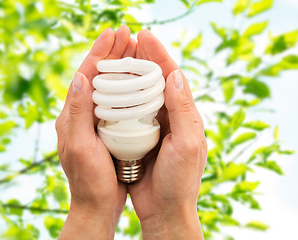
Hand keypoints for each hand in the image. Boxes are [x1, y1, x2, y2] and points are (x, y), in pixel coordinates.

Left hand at [55, 26, 136, 239]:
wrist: (95, 204)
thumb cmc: (88, 180)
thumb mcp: (80, 146)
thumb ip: (77, 112)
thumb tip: (79, 76)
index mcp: (72, 115)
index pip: (85, 75)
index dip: (99, 52)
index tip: (113, 33)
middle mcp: (81, 115)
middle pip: (96, 76)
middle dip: (111, 53)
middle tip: (127, 33)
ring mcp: (94, 122)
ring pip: (107, 86)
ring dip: (120, 66)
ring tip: (134, 49)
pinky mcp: (106, 130)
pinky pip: (115, 101)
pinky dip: (126, 86)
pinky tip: (138, 80)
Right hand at [127, 30, 207, 238]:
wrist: (166, 209)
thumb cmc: (180, 180)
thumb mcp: (187, 144)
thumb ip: (183, 110)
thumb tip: (175, 75)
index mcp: (186, 115)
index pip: (173, 76)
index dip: (159, 54)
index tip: (144, 36)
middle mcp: (171, 116)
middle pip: (157, 80)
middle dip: (144, 58)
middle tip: (128, 39)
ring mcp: (155, 126)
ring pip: (142, 93)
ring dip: (130, 74)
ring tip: (117, 56)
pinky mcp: (140, 137)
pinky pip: (130, 111)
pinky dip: (122, 97)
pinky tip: (110, 88)